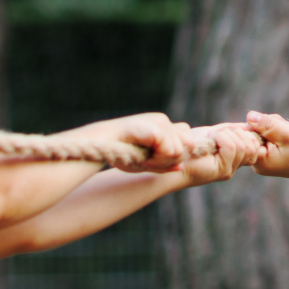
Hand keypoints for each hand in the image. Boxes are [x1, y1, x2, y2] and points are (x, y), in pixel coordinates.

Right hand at [58, 111, 187, 172]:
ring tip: (144, 161)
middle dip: (174, 160)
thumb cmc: (118, 154)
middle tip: (150, 164)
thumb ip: (163, 164)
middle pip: (189, 144)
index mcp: (163, 127)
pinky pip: (171, 150)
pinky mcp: (156, 127)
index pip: (187, 141)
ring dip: (164, 162)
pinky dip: (159, 160)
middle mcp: (164, 121)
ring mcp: (160, 122)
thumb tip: (181, 167)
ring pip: (181, 150)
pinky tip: (143, 160)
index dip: (176, 156)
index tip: (155, 164)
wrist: (99, 146)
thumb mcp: (144, 162)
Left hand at [174, 123, 263, 184]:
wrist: (173, 159)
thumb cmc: (189, 146)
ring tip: (213, 137)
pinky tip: (211, 140)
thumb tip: (246, 125)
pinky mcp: (222, 171)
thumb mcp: (213, 133)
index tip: (234, 128)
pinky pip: (232, 148)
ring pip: (244, 146)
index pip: (256, 146)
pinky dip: (222, 138)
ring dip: (227, 135)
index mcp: (234, 158)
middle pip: (253, 146)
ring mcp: (230, 170)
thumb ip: (230, 130)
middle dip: (238, 133)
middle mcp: (234, 166)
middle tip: (219, 134)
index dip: (249, 134)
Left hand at [245, 111, 288, 178]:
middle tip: (286, 130)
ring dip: (274, 127)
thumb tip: (249, 116)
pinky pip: (266, 137)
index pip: (245, 135)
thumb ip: (268, 124)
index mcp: (260, 161)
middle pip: (252, 133)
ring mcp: (262, 160)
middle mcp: (257, 163)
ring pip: (260, 133)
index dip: (257, 124)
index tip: (274, 126)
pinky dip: (276, 132)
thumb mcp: (288, 134)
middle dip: (267, 125)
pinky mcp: (268, 155)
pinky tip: (287, 136)